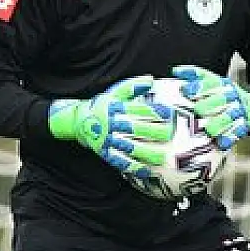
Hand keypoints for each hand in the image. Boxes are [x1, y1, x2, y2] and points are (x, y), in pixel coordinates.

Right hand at [48, 75, 172, 178]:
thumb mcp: (114, 92)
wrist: (79, 121)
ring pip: (130, 147)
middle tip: (170, 135)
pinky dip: (134, 167)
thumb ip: (132, 86)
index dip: (154, 111)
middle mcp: (113, 124)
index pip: (138, 109)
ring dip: (147, 153)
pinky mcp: (106, 153)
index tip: (169, 114)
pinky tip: (147, 171)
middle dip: (153, 132)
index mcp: (116, 108)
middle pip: (135, 129)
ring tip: (163, 158)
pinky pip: (121, 161)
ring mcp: (109, 140)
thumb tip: (150, 80)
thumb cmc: (102, 106)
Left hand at [171, 65, 249, 150]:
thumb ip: (194, 75)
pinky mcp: (242, 125)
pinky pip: (237, 131)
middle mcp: (231, 97)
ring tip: (209, 130)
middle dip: (209, 104)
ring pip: (229, 116)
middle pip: (221, 100)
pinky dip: (229, 137)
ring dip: (219, 123)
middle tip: (198, 110)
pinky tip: (221, 142)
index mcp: (222, 85)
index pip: (212, 83)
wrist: (249, 106)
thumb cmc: (222, 94)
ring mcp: (238, 111)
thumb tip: (176, 71)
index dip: (200, 86)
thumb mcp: (211, 81)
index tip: (187, 91)